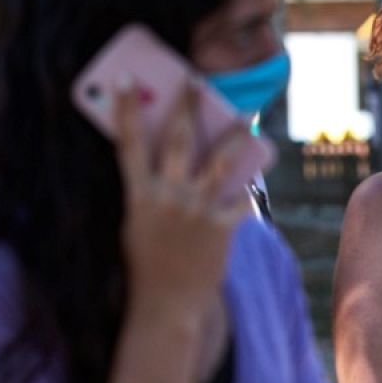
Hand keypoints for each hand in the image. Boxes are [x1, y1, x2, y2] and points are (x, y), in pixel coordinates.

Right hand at [116, 79, 261, 314]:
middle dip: (188, 106)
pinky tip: (255, 176)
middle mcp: (167, 198)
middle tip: (195, 80)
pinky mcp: (221, 228)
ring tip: (245, 116)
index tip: (125, 77)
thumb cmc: (148, 261)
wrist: (167, 305)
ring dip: (234, 135)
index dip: (125, 109)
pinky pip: (240, 199)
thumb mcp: (137, 221)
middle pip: (180, 141)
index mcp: (138, 195)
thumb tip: (163, 155)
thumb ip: (148, 189)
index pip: (128, 143)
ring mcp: (196, 212)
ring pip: (220, 162)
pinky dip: (246, 189)